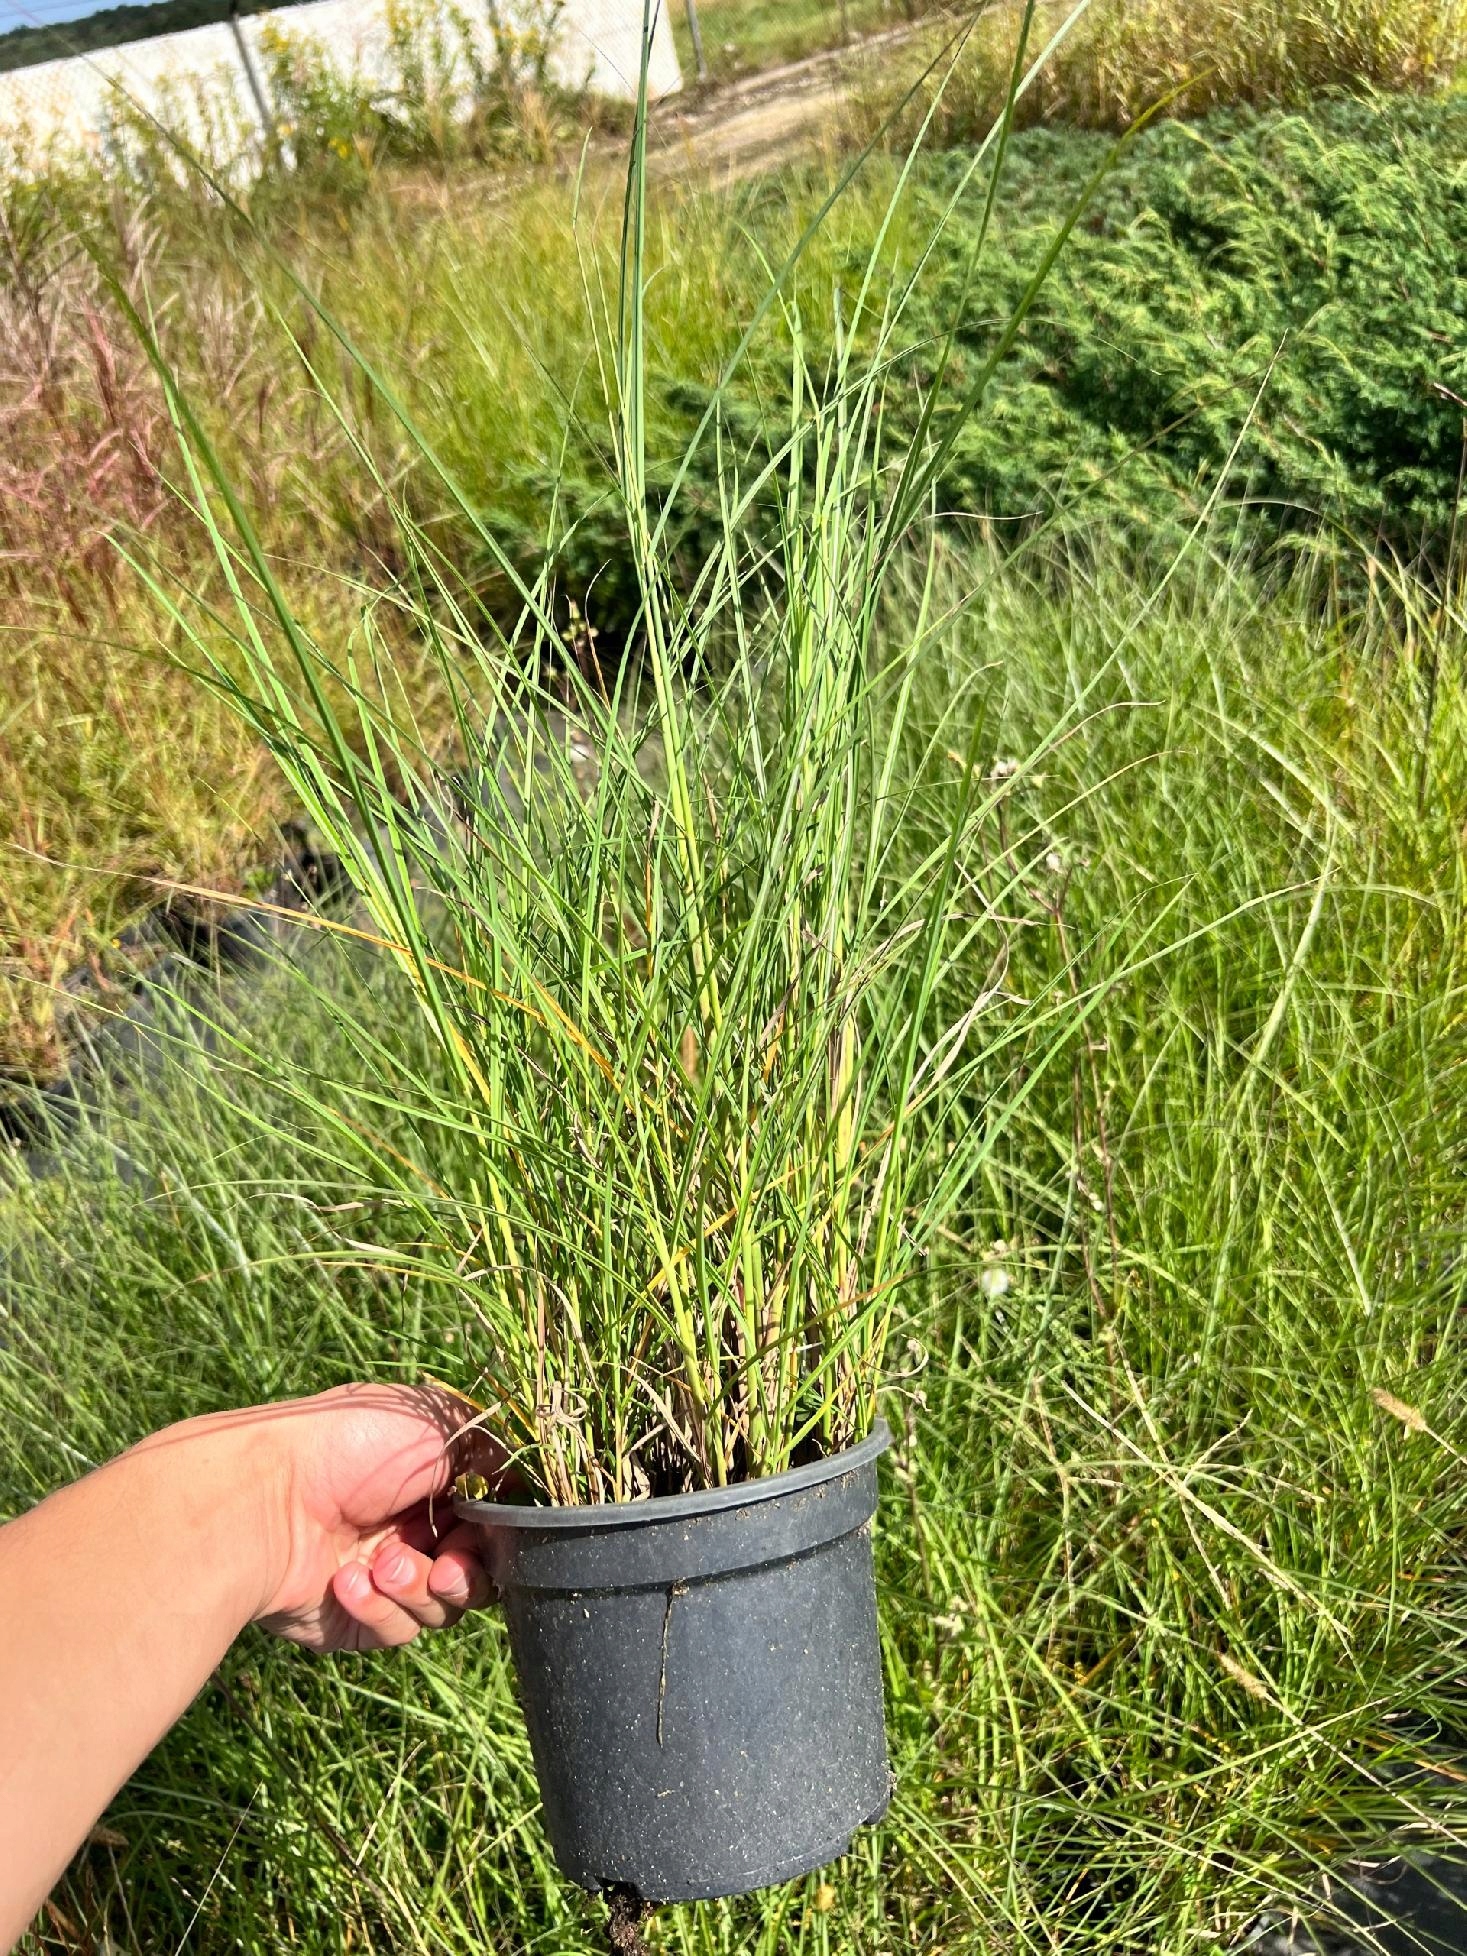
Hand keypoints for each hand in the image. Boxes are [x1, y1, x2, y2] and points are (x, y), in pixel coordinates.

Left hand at [246, 1383, 503, 1651]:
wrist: (263, 1500)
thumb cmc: (350, 1446)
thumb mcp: (437, 1425)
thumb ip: (495, 1455)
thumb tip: (526, 1487)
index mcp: (434, 1476)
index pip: (494, 1517)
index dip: (502, 1533)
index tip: (495, 1535)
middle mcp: (414, 1524)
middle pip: (477, 1570)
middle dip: (466, 1571)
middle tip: (445, 1564)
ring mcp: (386, 1573)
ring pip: (443, 1606)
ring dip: (419, 1588)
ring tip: (382, 1566)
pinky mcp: (357, 1617)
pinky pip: (397, 1628)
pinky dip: (378, 1607)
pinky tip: (346, 1581)